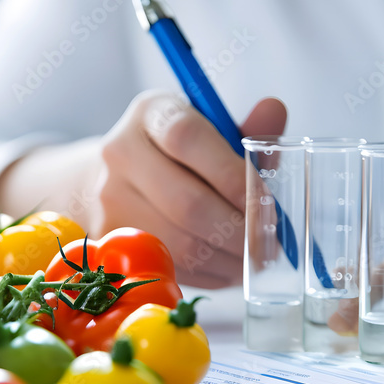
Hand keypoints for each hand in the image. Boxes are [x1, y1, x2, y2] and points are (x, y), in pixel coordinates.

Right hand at [82, 91, 286, 287]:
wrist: (117, 179)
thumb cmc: (179, 154)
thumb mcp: (211, 130)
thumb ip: (246, 130)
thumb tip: (274, 110)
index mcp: (151, 113)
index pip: (187, 138)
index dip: (232, 175)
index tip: (266, 201)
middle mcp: (121, 152)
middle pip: (187, 203)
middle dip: (239, 229)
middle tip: (269, 242)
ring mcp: (109, 199)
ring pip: (180, 244)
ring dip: (228, 258)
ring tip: (254, 258)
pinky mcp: (112, 239)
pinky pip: (170, 266)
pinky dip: (208, 273)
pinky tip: (228, 266)